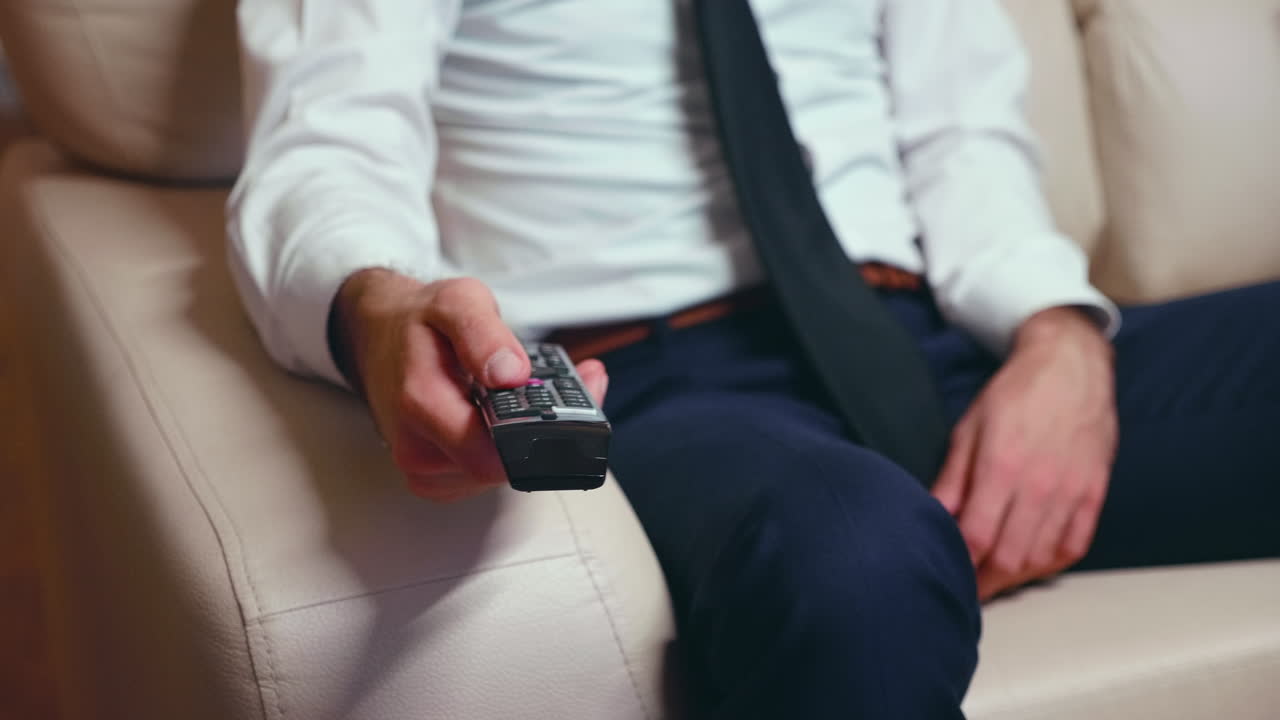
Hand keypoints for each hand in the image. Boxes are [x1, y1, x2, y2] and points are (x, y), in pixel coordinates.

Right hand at [331, 269, 608, 501]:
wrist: (378, 336)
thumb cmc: (417, 320)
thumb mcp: (456, 301)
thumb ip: (483, 333)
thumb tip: (511, 374)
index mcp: (421, 403)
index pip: (494, 456)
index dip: (538, 434)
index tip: (565, 403)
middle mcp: (418, 448)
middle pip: (503, 468)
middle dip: (538, 434)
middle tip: (562, 391)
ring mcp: (424, 470)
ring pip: (498, 475)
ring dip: (522, 442)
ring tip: (527, 399)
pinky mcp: (433, 478)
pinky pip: (483, 477)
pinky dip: (504, 450)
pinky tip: (506, 418)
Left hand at [932, 307, 1117, 599]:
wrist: (1071, 366)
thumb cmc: (1013, 395)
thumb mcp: (968, 429)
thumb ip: (951, 480)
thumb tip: (932, 518)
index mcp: (1002, 467)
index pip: (975, 537)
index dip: (959, 565)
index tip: (945, 575)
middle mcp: (1040, 486)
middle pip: (1009, 558)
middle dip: (983, 582)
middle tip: (964, 589)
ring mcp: (1071, 492)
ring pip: (1041, 559)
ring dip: (1014, 578)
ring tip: (992, 580)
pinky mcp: (1095, 493)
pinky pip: (1074, 546)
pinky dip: (1050, 564)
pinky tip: (1030, 565)